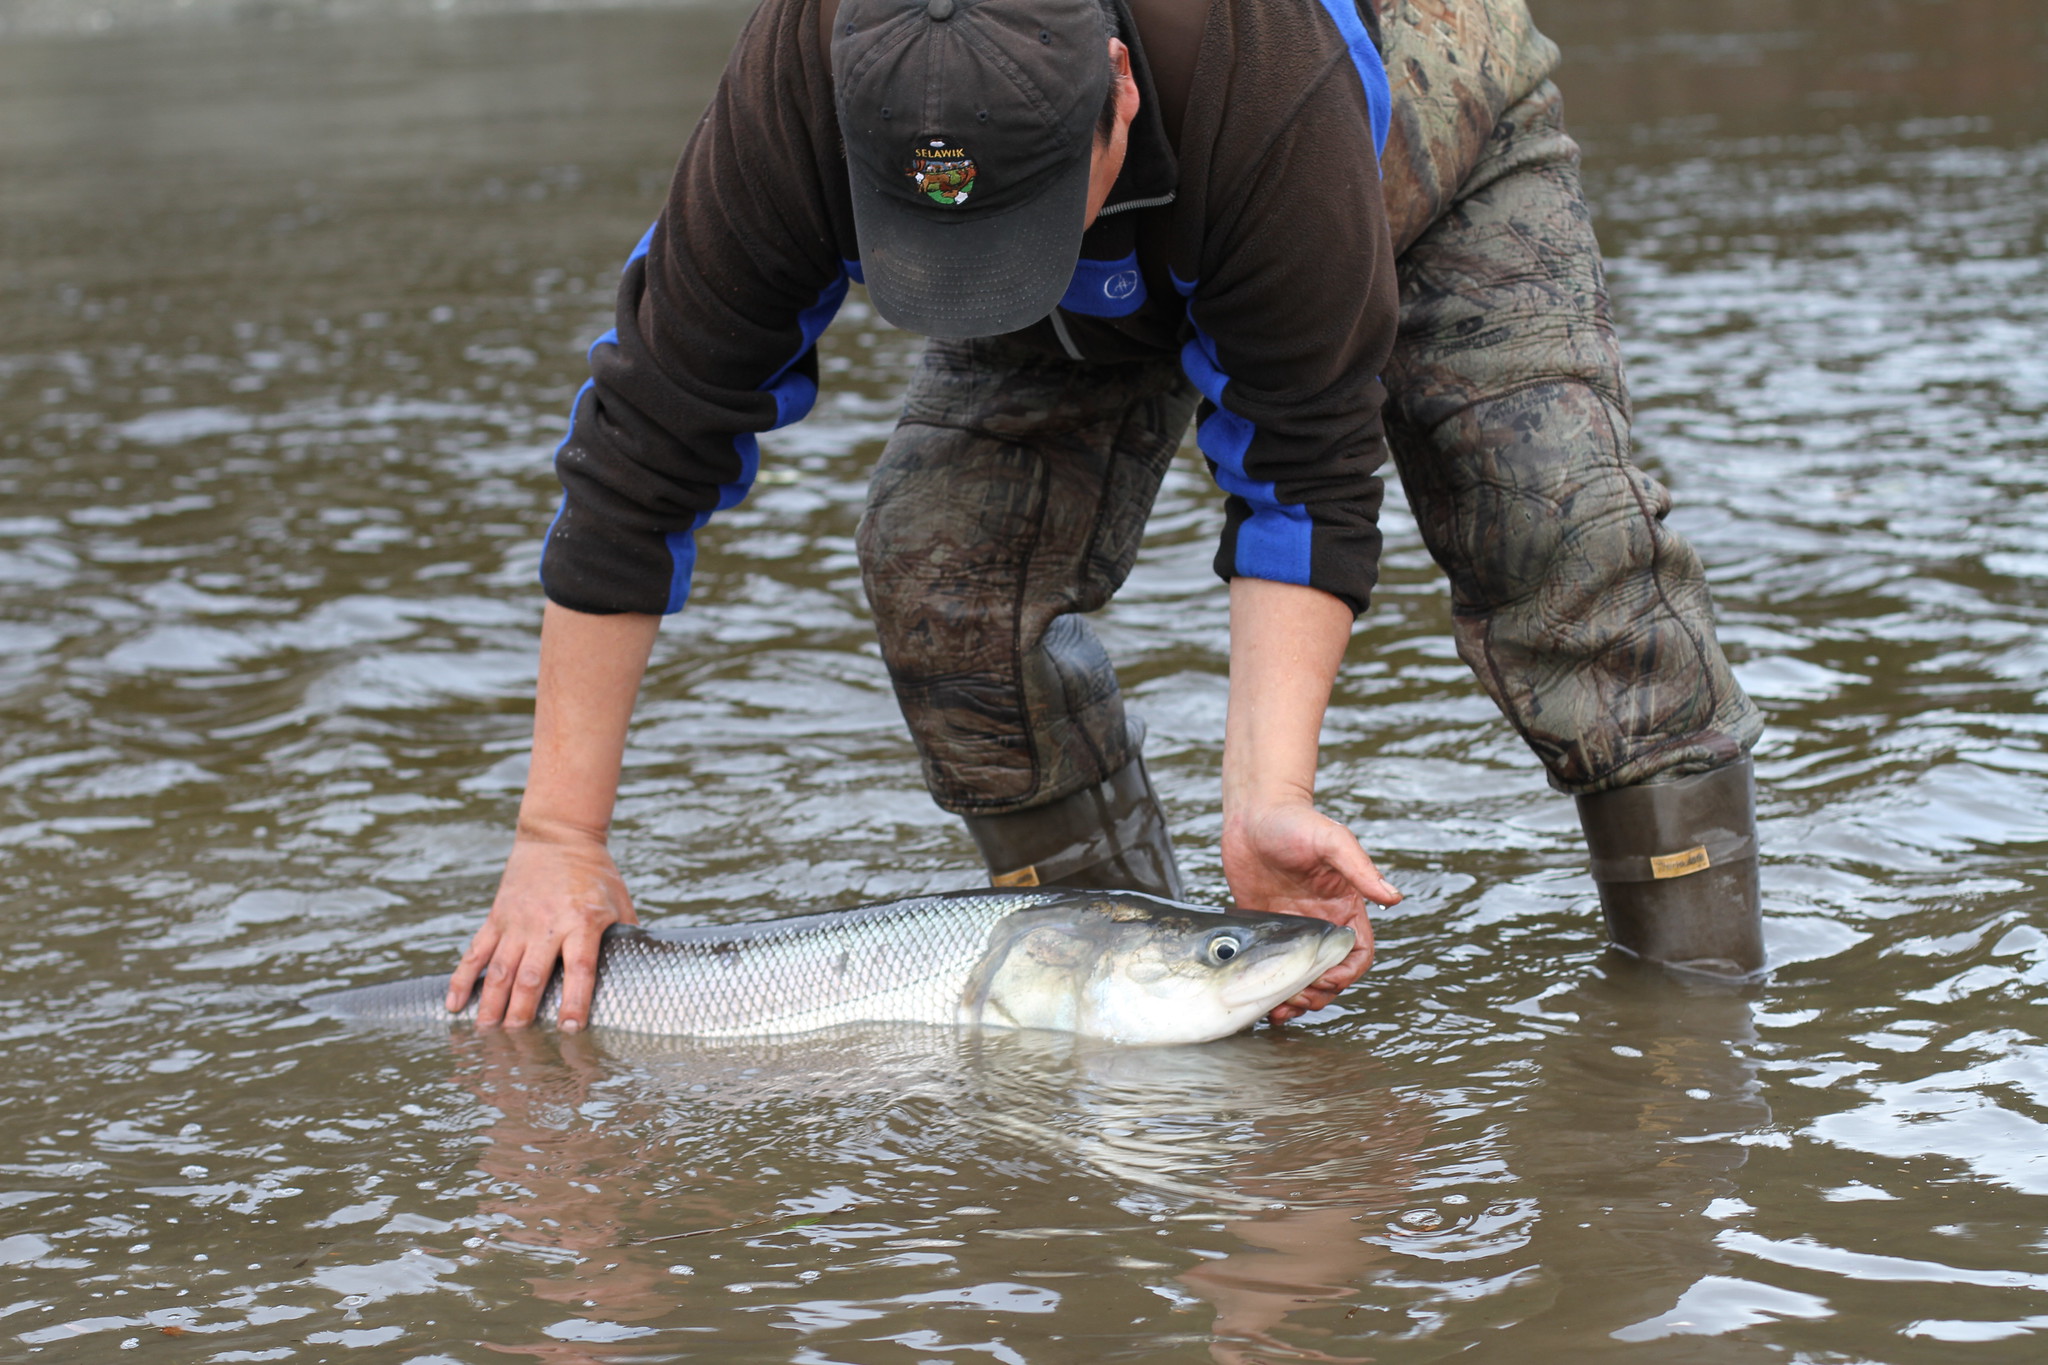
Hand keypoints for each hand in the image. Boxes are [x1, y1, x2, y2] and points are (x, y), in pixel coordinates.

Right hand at [446, 821, 637, 1030]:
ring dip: (492, 1003)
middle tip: (517, 1040)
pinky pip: (475, 952)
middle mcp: (546, 925)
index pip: (580, 970)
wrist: (558, 835)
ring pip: (500, 969)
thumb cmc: (596, 873)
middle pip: (532, 976)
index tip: (570, 1029)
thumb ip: (627, 937)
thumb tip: (641, 973)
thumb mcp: (620, 902)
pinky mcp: (497, 917)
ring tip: (486, 1031)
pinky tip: (455, 1004)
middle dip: (523, 1012)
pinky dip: (463, 979)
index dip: (575, 1001)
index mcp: (582, 922)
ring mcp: (517, 922)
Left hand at [1221, 800, 1399, 1024]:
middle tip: (1295, 999)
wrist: (1254, 811)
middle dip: (1318, 994)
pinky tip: (1259, 999)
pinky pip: (1271, 965)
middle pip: (1330, 974)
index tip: (1325, 979)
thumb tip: (1392, 897)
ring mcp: (1292, 928)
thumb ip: (1360, 869)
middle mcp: (1321, 923)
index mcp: (1345, 908)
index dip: (1346, 975)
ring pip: (1301, 976)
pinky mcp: (1266, 928)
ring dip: (1294, 998)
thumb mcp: (1332, 842)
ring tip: (1277, 1009)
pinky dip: (1269, 985)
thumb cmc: (1297, 821)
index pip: (1358, 955)